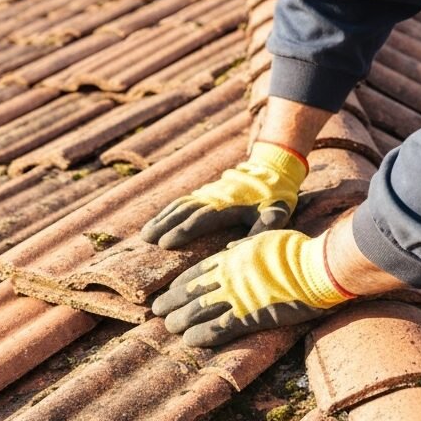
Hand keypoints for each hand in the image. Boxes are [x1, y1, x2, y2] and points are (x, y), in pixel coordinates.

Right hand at [140, 141, 307, 248]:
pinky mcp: (205, 192)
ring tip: (144, 235)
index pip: (201, 219)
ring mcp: (208, 193)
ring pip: (179, 205)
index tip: (165, 244)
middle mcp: (214, 197)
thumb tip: (233, 249)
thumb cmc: (276, 199)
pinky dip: (167, 211)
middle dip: (164, 225)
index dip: (182, 231)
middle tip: (146, 240)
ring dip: (161, 218)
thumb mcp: (276, 215)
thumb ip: (261, 232)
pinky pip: (182, 201)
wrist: (273, 171)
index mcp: (230, 205)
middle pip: (184, 211)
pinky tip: (157, 222)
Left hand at [152, 230, 353, 346]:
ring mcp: (239, 296)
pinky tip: (190, 341)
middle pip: (193, 290)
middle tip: (158, 311)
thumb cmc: (301, 252)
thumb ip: (247, 245)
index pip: (199, 270)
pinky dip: (203, 335)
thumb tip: (233, 245)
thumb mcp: (267, 239)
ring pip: (200, 310)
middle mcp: (231, 275)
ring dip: (182, 320)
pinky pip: (220, 328)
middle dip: (173, 301)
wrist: (319, 267)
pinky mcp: (251, 315)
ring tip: (169, 328)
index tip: (170, 290)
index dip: (181, 282)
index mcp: (235, 256)